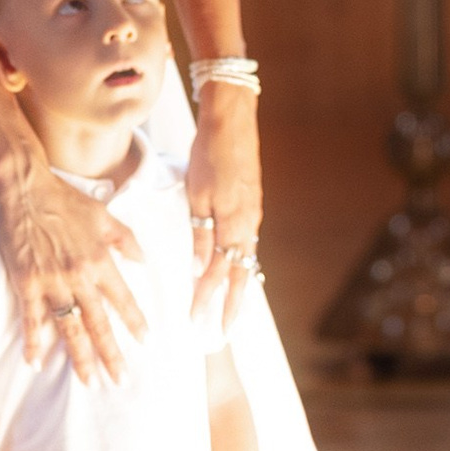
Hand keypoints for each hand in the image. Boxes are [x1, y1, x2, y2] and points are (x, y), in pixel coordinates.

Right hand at [0, 141, 143, 384]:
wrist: (25, 187)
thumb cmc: (65, 199)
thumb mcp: (104, 215)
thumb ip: (125, 240)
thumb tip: (142, 261)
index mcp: (101, 260)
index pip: (123, 299)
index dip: (134, 322)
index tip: (145, 341)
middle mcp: (79, 276)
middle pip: (98, 323)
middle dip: (111, 354)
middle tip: (120, 380)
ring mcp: (51, 281)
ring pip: (69, 328)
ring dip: (80, 357)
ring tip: (89, 381)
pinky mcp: (26, 282)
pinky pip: (32, 319)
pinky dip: (33, 342)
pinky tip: (35, 362)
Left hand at [186, 77, 263, 328]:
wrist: (233, 119)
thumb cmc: (209, 154)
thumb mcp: (197, 195)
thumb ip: (200, 233)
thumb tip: (200, 269)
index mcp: (234, 224)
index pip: (219, 273)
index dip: (209, 299)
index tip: (199, 322)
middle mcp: (248, 223)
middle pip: (241, 273)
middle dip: (233, 304)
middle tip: (226, 331)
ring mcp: (253, 213)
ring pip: (245, 258)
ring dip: (237, 284)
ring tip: (231, 306)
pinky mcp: (251, 202)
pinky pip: (247, 241)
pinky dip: (240, 261)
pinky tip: (235, 265)